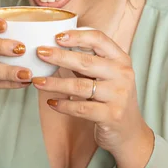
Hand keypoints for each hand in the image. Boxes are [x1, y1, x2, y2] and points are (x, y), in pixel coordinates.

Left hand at [33, 29, 153, 162]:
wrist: (129, 131)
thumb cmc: (112, 98)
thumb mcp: (107, 75)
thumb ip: (88, 62)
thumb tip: (56, 48)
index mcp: (121, 60)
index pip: (99, 40)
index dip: (77, 36)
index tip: (56, 36)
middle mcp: (123, 75)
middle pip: (86, 61)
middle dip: (59, 56)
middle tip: (40, 53)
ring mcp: (118, 96)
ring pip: (80, 86)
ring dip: (55, 83)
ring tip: (37, 81)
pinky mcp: (111, 116)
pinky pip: (81, 108)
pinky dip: (63, 105)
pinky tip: (51, 103)